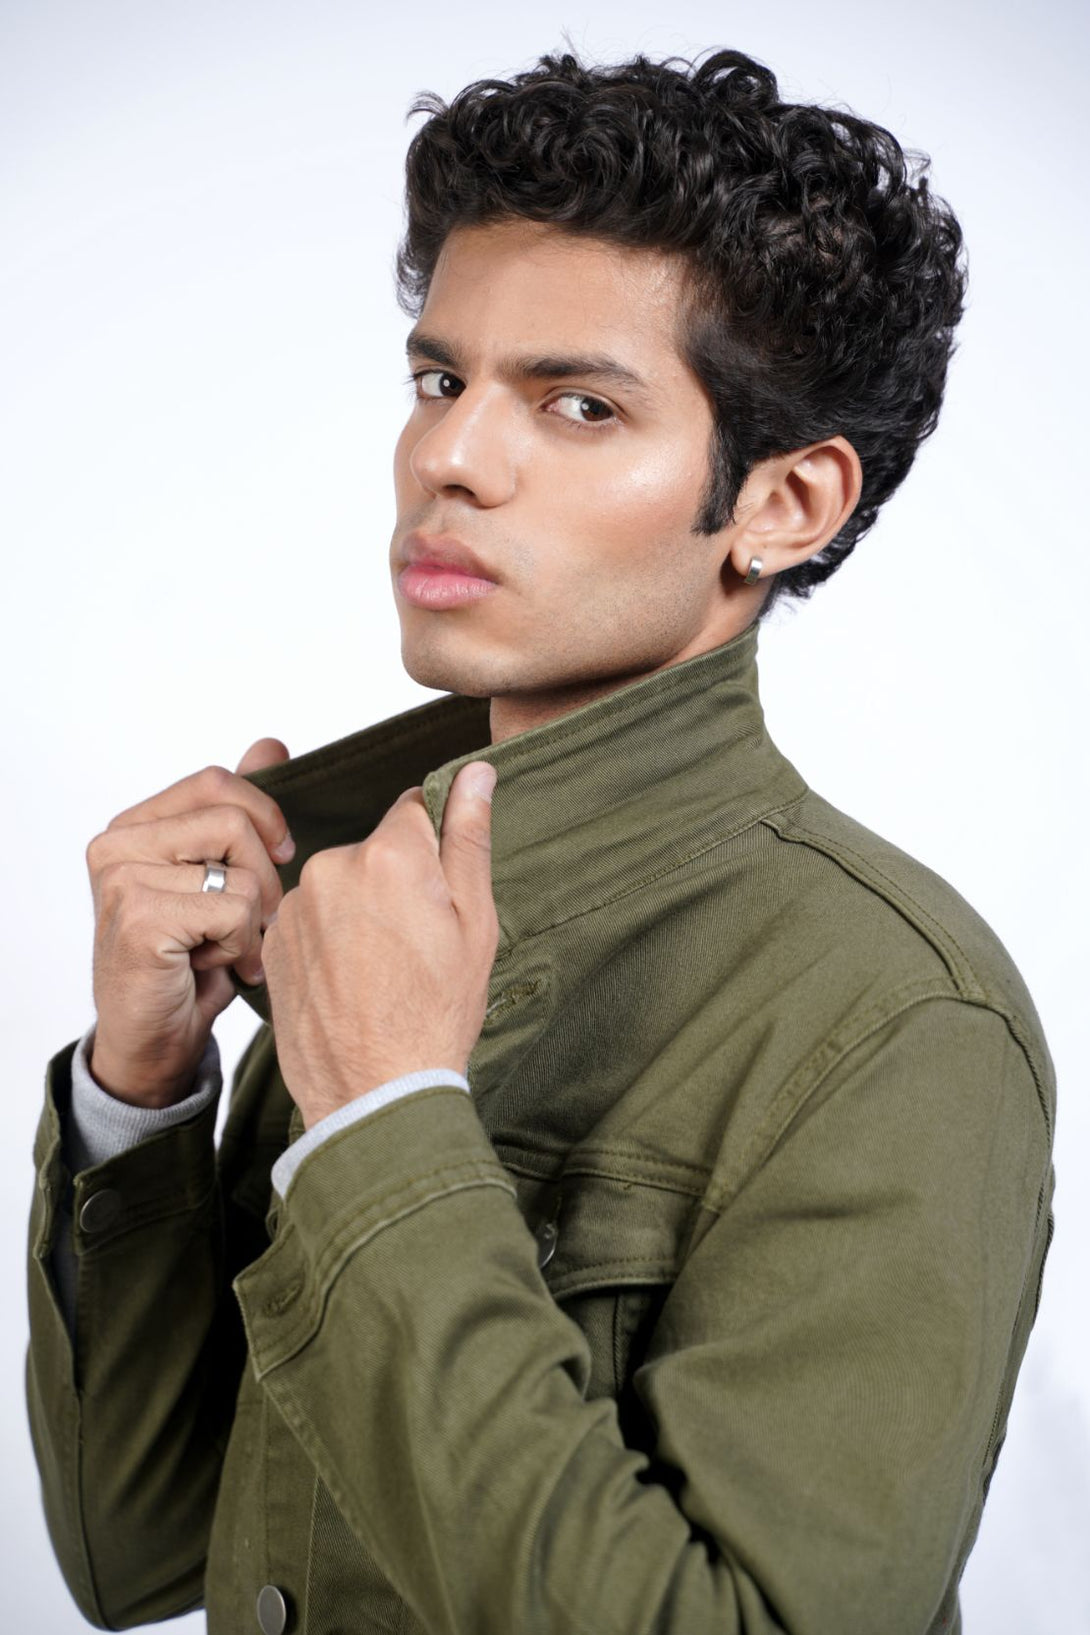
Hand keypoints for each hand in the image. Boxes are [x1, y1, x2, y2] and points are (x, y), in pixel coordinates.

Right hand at [86, 738, 293, 1107]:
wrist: (156, 1038)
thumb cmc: (192, 959)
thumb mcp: (222, 875)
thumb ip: (239, 811)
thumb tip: (269, 746)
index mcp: (135, 824)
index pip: (218, 782)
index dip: (266, 816)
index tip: (279, 856)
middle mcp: (117, 843)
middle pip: (234, 819)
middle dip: (268, 874)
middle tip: (257, 919)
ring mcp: (121, 879)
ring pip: (240, 868)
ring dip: (254, 917)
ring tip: (232, 946)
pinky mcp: (137, 918)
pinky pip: (233, 908)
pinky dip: (243, 945)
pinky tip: (221, 968)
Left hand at [261, 761, 498, 1129]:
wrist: (374, 1094)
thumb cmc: (433, 1014)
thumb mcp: (474, 923)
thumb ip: (468, 839)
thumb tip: (475, 774)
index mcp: (390, 855)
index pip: (414, 810)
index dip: (433, 850)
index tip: (438, 892)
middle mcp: (331, 867)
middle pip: (374, 849)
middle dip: (395, 880)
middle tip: (414, 942)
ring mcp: (295, 906)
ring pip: (340, 884)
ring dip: (359, 909)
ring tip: (379, 969)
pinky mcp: (272, 941)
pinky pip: (310, 918)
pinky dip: (329, 939)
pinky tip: (349, 981)